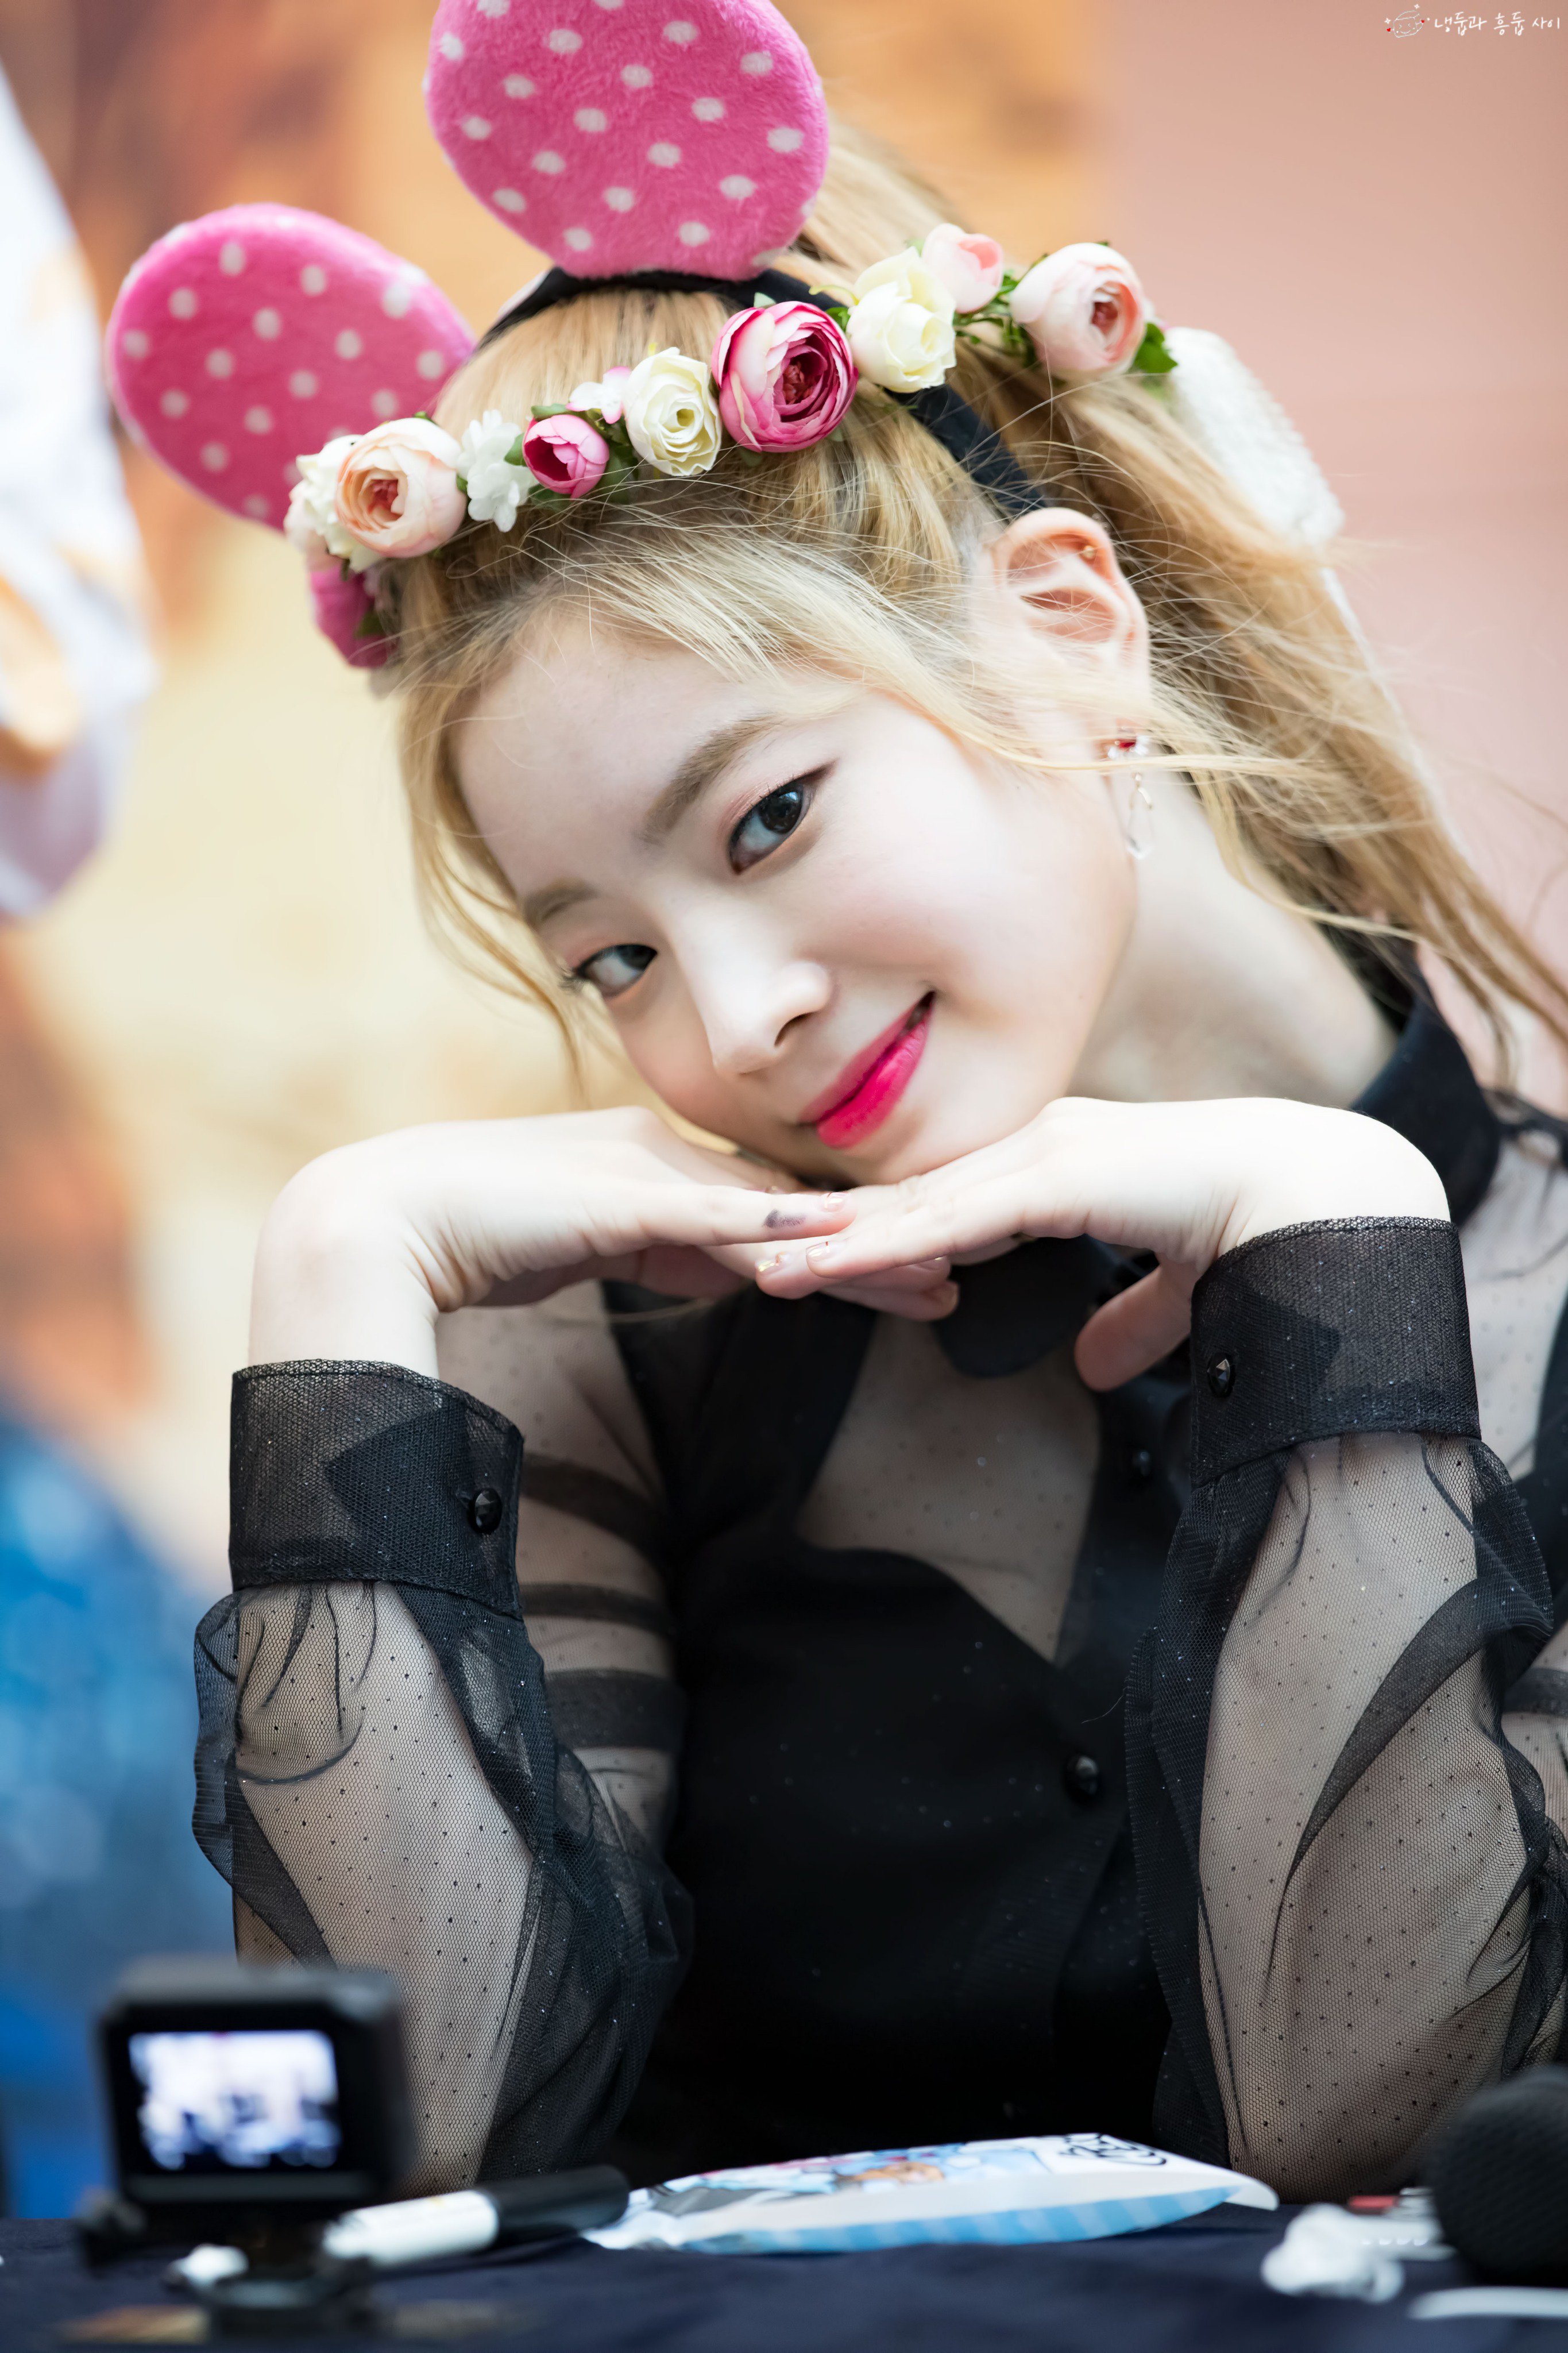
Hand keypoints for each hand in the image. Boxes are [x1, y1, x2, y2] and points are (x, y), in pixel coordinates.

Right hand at [250, 1108, 954, 1374]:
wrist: (378, 1221)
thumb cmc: (470, 1237)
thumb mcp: (590, 1247)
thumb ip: (659, 1249)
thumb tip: (726, 1269)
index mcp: (655, 1161)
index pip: (774, 1203)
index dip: (851, 1234)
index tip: (922, 1258)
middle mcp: (660, 1152)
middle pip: (795, 1204)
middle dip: (885, 1240)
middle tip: (969, 1270)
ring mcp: (640, 1170)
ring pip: (774, 1216)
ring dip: (859, 1251)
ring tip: (940, 1280)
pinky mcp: (614, 1199)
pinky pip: (712, 1225)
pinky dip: (775, 1241)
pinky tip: (831, 1257)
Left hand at [750, 1097, 1447, 1389]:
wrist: (1318, 1197)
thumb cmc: (1257, 1231)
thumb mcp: (1171, 1287)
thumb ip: (1128, 1317)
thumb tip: (1095, 1364)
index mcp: (1062, 1163)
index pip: (950, 1199)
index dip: (883, 1228)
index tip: (823, 1253)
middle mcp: (1039, 1147)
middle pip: (912, 1196)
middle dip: (833, 1229)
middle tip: (755, 1255)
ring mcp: (1043, 1155)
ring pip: (913, 1206)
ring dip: (835, 1240)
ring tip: (759, 1267)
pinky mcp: (1055, 1179)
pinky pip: (948, 1222)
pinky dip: (881, 1246)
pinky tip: (827, 1266)